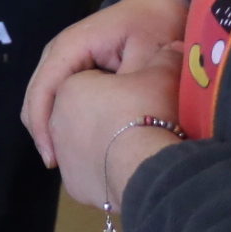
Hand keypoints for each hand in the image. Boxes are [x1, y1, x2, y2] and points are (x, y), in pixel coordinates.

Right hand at [24, 0, 186, 167]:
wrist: (162, 7)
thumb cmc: (156, 28)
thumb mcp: (150, 56)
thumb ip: (131, 86)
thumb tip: (117, 124)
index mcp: (72, 45)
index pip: (45, 86)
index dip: (43, 123)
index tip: (53, 158)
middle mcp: (60, 52)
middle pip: (37, 94)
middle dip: (43, 130)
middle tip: (58, 165)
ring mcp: (65, 60)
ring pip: (44, 98)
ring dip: (51, 127)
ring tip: (64, 161)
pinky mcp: (74, 70)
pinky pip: (58, 97)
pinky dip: (61, 119)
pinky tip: (73, 143)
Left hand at [48, 46, 186, 210]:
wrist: (149, 166)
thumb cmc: (149, 112)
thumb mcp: (161, 73)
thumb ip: (164, 56)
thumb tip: (174, 46)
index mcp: (68, 85)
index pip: (89, 82)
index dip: (116, 86)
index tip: (138, 92)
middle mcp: (57, 120)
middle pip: (84, 114)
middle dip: (104, 115)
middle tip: (137, 120)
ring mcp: (64, 155)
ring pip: (84, 145)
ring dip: (103, 143)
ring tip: (135, 146)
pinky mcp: (75, 185)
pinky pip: (91, 173)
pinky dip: (105, 170)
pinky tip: (128, 169)